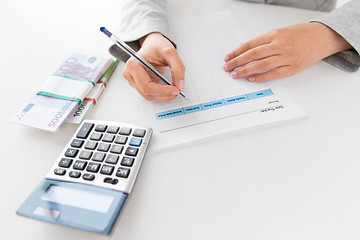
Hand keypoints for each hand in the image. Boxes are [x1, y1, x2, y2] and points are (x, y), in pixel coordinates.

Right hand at [122, 32, 184, 100]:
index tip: (175, 90)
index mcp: (133, 65)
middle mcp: (130, 74)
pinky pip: (149, 94)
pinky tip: (167, 89)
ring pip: (148, 96)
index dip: (162, 91)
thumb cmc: (157, 46)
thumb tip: (180, 85)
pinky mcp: (138, 84)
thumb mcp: (170, 52)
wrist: (152, 44)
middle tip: (177, 91)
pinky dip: (160, 94)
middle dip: (163, 95)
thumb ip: (177, 68)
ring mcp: (133, 80)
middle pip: (146, 93)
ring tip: (173, 90)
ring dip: (162, 96)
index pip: (146, 86)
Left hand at [223, 22, 351, 81]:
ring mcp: (287, 57)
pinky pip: (273, 74)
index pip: (250, 44)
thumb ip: (264, 41)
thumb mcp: (280, 32)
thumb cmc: (301, 34)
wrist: (322, 37)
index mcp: (275, 34)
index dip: (237, 52)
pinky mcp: (293, 67)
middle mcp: (279, 45)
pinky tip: (251, 78)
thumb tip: (246, 50)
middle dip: (237, 62)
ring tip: (235, 74)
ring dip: (246, 71)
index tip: (228, 57)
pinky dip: (261, 77)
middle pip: (253, 55)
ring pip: (261, 65)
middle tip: (227, 68)